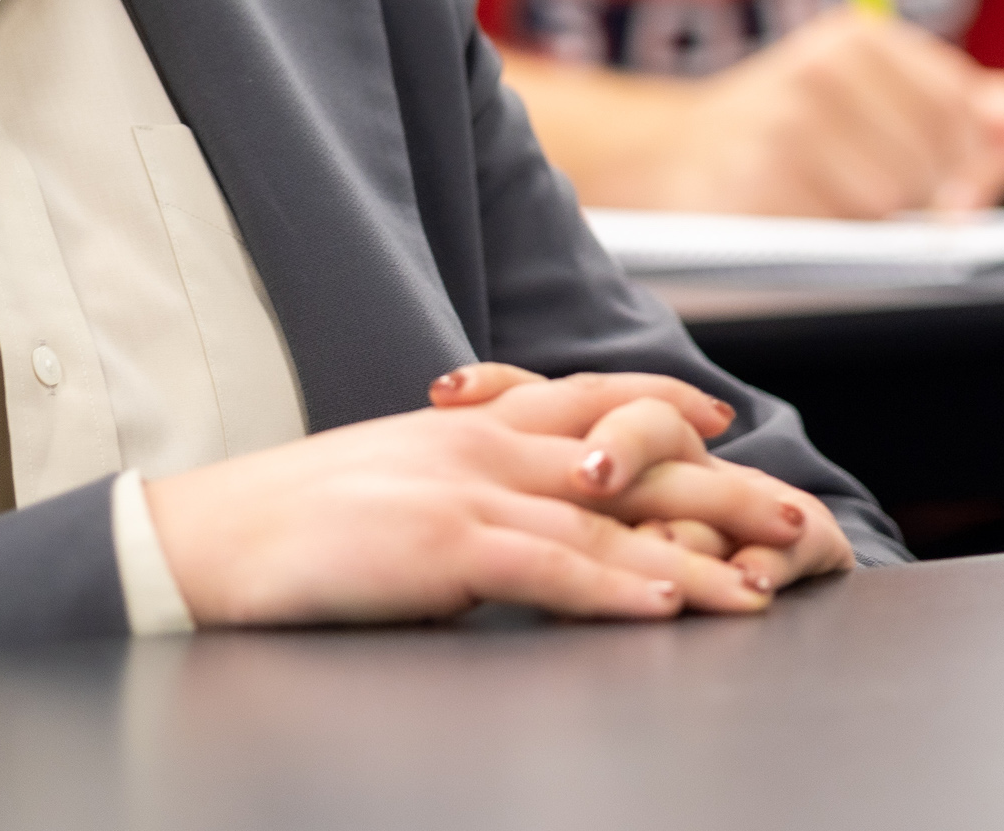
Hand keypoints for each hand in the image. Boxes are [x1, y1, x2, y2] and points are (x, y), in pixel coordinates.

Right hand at [144, 369, 814, 625]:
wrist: (207, 537)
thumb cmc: (291, 524)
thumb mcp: (392, 486)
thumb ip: (461, 500)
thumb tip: (505, 543)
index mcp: (466, 424)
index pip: (585, 397)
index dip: (660, 406)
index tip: (721, 420)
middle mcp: (480, 444)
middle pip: (627, 457)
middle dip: (721, 487)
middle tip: (796, 514)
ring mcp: (464, 493)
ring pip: (607, 519)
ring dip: (697, 555)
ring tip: (764, 581)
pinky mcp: (442, 548)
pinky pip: (549, 568)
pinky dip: (616, 587)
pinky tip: (666, 605)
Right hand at [657, 7, 994, 217]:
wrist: (665, 150)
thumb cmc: (775, 126)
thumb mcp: (857, 91)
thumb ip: (942, 108)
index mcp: (855, 38)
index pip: (957, 110)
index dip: (959, 160)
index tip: (937, 182)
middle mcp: (822, 69)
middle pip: (928, 164)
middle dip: (914, 198)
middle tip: (865, 194)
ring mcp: (788, 124)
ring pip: (886, 203)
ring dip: (865, 222)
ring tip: (823, 198)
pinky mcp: (759, 180)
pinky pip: (833, 232)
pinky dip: (823, 238)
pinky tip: (794, 214)